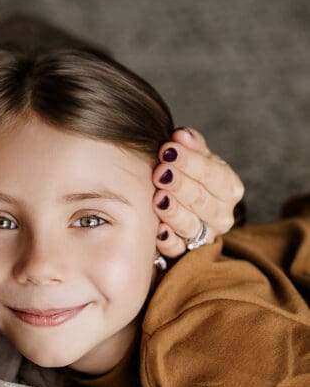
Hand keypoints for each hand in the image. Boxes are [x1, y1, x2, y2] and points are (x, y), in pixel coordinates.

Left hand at [152, 126, 243, 258]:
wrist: (187, 205)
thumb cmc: (192, 176)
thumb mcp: (197, 158)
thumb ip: (191, 145)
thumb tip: (181, 135)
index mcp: (229, 188)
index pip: (213, 175)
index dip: (190, 162)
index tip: (168, 148)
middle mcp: (222, 215)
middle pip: (202, 201)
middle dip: (180, 185)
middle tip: (159, 172)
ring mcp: (205, 235)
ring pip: (190, 225)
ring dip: (173, 211)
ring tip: (158, 198)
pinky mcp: (186, 252)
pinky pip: (178, 250)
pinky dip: (168, 241)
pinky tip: (158, 230)